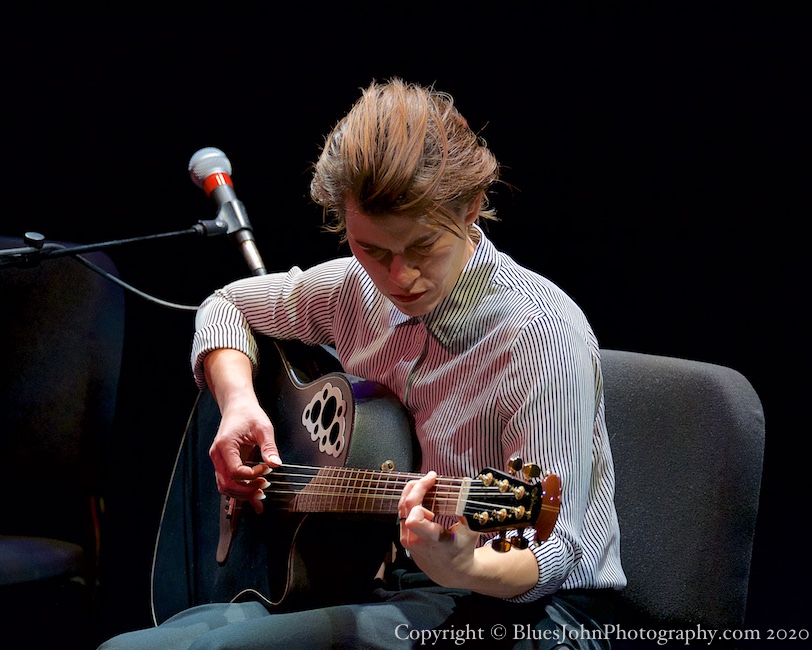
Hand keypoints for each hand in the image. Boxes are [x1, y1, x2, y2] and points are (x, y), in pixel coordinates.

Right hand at [209, 395, 281, 513]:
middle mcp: (217, 455)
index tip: (267, 469)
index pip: (236, 471)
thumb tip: (276, 464)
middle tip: (265, 488)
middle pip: (227, 484)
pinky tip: (251, 497)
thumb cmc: (248, 414)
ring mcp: (217, 460)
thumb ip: (269, 447)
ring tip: (260, 495)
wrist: (237, 406)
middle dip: (247, 490)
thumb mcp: (263, 428)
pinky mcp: (222, 463)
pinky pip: (227, 482)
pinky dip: (238, 491)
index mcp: (224, 445)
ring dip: (242, 494)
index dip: (252, 475)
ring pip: (224, 486)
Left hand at [397, 472, 479, 587]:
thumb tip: (467, 488)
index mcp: (431, 540)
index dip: (419, 499)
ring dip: (413, 492)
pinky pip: (403, 513)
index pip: (413, 519)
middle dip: (417, 487)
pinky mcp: (404, 537)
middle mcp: (415, 541)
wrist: (450, 573)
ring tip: (427, 483)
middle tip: (431, 477)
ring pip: (402, 508)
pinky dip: (411, 501)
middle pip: (406, 506)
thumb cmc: (462, 551)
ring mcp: (407, 539)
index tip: (432, 484)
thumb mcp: (470, 532)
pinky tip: (422, 494)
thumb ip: (467, 511)